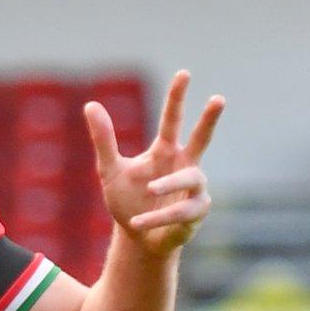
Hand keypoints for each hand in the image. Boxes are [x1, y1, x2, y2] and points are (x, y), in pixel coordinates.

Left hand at [83, 71, 224, 258]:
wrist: (136, 237)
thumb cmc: (126, 200)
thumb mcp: (110, 169)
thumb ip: (103, 139)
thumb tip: (90, 104)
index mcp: (164, 150)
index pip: (172, 119)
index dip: (177, 97)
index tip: (184, 73)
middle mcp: (184, 164)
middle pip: (201, 138)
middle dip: (209, 119)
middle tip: (219, 98)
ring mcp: (194, 188)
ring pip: (190, 178)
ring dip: (168, 184)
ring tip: (149, 191)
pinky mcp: (196, 212)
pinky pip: (180, 211)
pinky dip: (157, 217)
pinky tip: (137, 222)